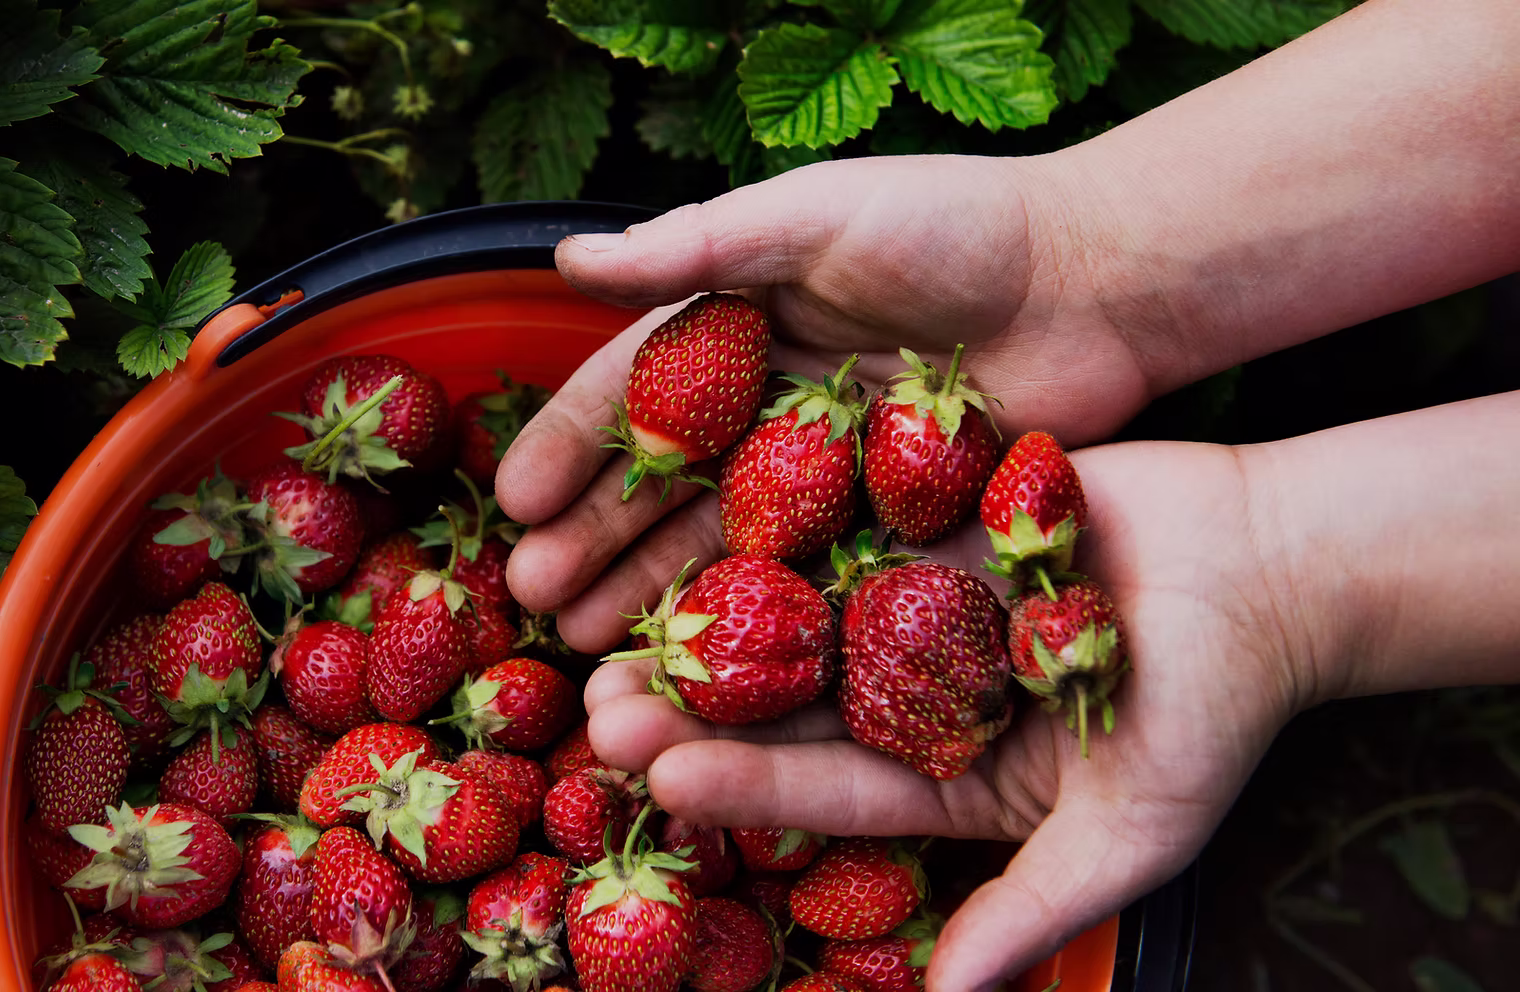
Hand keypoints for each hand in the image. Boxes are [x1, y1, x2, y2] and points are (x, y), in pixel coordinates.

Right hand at [497, 155, 1152, 652]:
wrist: (1102, 279)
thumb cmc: (957, 225)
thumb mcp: (817, 216)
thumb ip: (699, 246)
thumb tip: (567, 262)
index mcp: (740, 326)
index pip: (632, 392)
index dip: (571, 445)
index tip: (515, 501)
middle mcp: (773, 406)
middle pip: (664, 484)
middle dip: (594, 541)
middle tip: (536, 604)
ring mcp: (830, 473)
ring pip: (724, 544)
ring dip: (654, 595)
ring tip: (590, 649)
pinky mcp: (891, 526)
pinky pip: (809, 582)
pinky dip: (755, 625)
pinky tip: (706, 670)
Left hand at [579, 440, 1320, 989]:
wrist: (1275, 566)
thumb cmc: (1214, 710)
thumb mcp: (1131, 831)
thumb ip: (1031, 908)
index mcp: (943, 773)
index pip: (826, 785)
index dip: (743, 782)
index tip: (664, 777)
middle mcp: (909, 690)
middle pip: (783, 701)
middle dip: (692, 706)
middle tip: (600, 707)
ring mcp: (909, 600)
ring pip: (786, 609)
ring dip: (703, 617)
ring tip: (614, 624)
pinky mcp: (920, 516)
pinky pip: (836, 515)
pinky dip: (768, 518)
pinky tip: (691, 517)